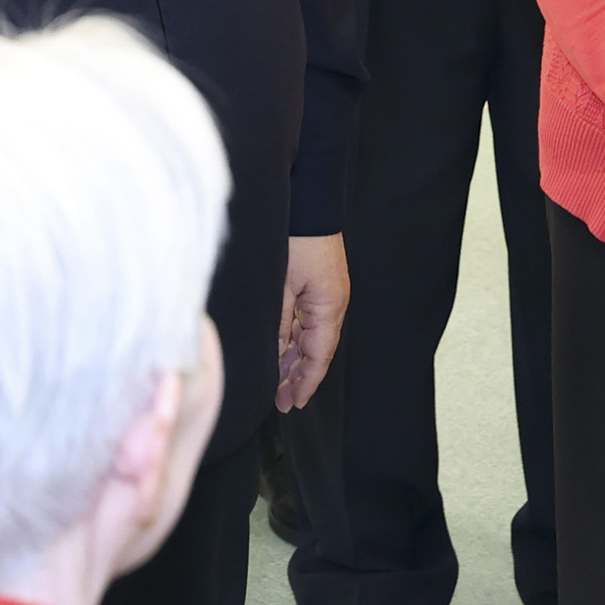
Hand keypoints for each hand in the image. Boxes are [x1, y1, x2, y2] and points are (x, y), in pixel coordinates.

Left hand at [277, 234, 347, 411]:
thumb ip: (278, 323)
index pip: (319, 356)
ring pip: (309, 336)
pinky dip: (293, 338)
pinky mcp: (316, 285)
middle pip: (315, 350)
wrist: (306, 200)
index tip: (293, 403)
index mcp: (329, 307)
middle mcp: (332, 304)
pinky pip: (305, 320)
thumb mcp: (282, 286)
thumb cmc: (296, 239)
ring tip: (277, 381)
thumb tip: (273, 356)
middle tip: (280, 400)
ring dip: (294, 358)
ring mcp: (325, 295)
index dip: (305, 382)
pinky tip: (280, 349)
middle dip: (298, 375)